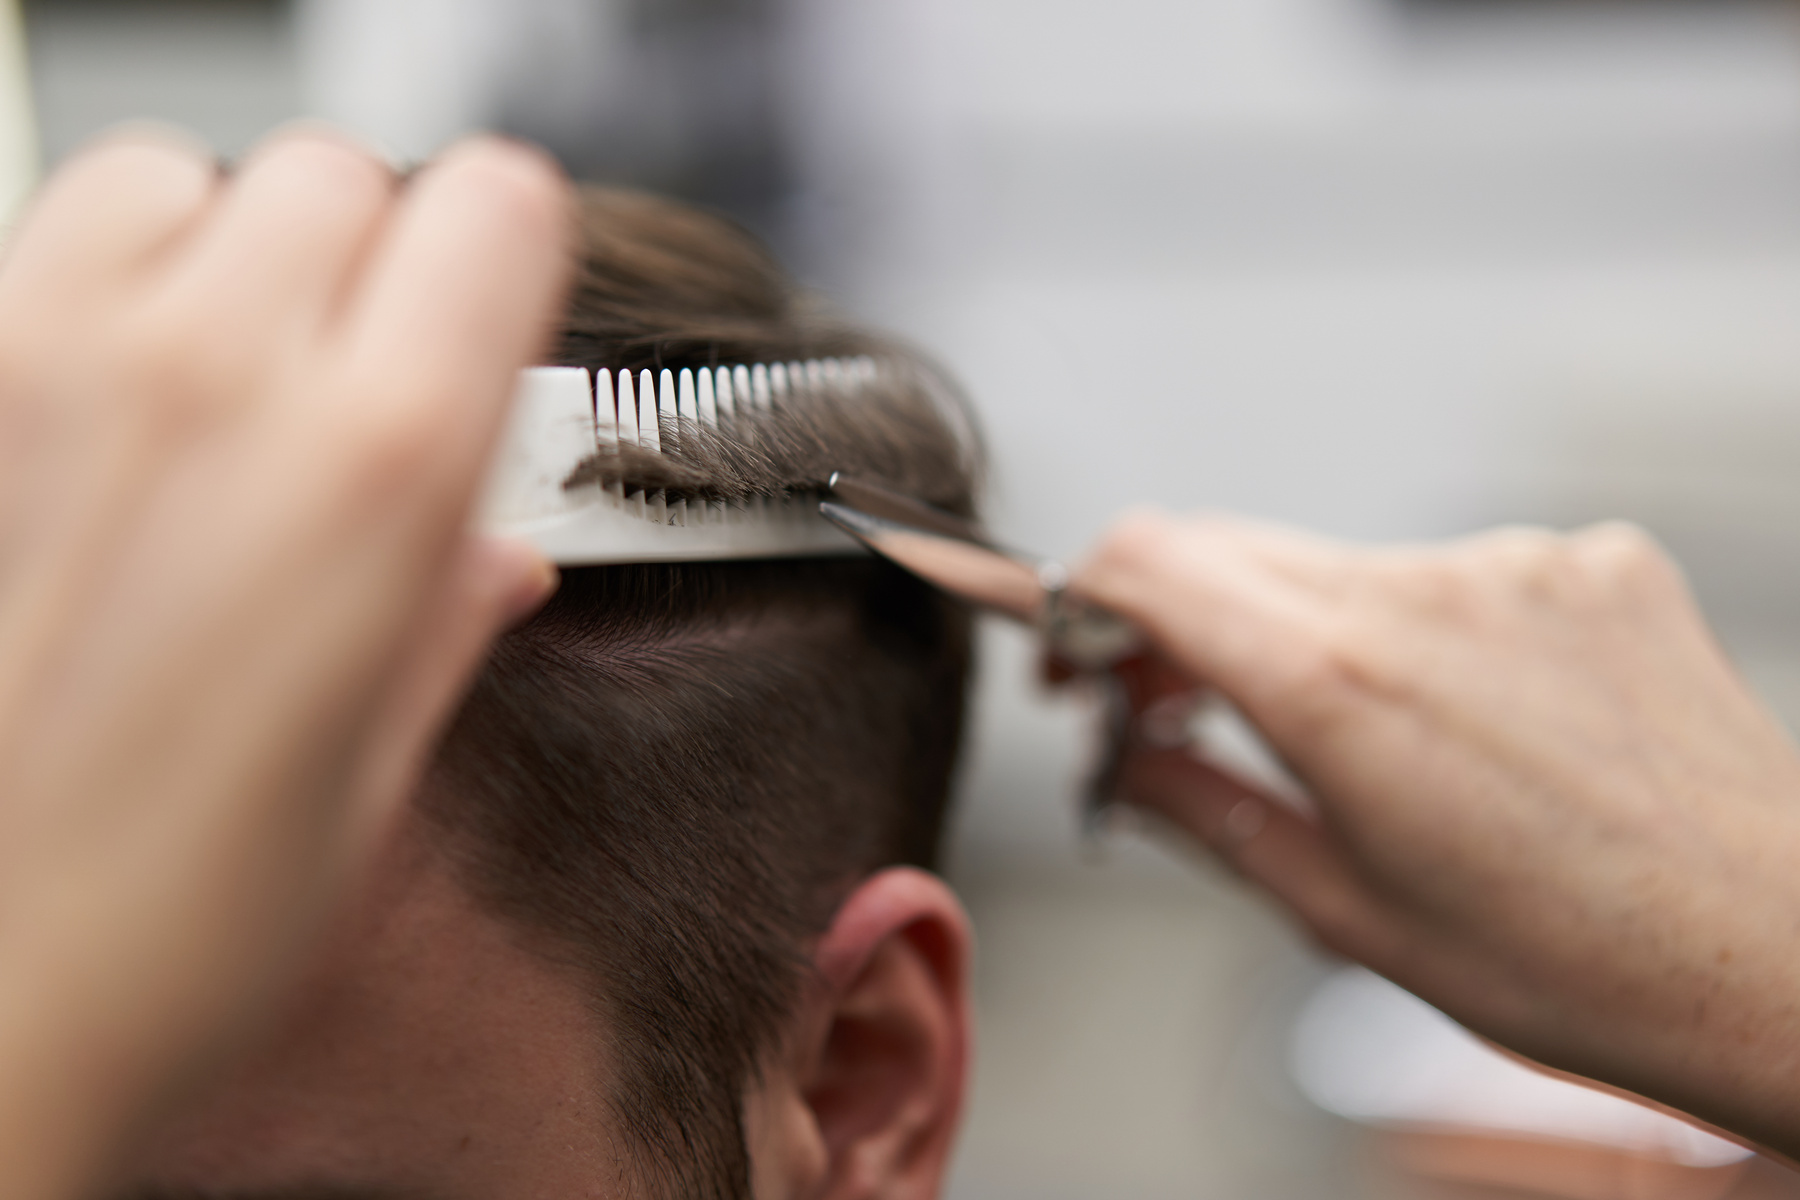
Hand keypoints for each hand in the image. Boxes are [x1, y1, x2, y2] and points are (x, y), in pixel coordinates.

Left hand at [0, 126, 569, 1198]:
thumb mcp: (375, 774)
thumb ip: (448, 615)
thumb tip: (494, 551)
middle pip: (345, 178)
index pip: (500, 208)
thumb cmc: (156, 928)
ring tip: (228, 375)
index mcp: (378, 469)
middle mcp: (217, 375)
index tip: (496, 312)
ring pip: (192, 178)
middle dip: (375, 259)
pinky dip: (108, 274)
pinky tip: (116, 389)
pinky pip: (57, 231)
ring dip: (230, 251)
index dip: (511, 258)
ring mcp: (56, 360)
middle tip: (359, 380)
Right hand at [1076, 511, 1799, 1157]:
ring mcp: (1517, 563)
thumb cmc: (1577, 963)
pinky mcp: (1592, 560)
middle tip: (1175, 705)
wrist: (1778, 952)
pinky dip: (1426, 630)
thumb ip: (1204, 807)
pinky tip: (1472, 722)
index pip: (1147, 559)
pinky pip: (1456, 569)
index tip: (1079, 652)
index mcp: (1340, 684)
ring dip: (1307, 631)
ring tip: (1356, 744)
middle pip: (1230, 548)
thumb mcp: (1344, 911)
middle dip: (1178, 621)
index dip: (1082, 595)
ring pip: (1341, 563)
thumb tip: (1120, 758)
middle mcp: (1424, 591)